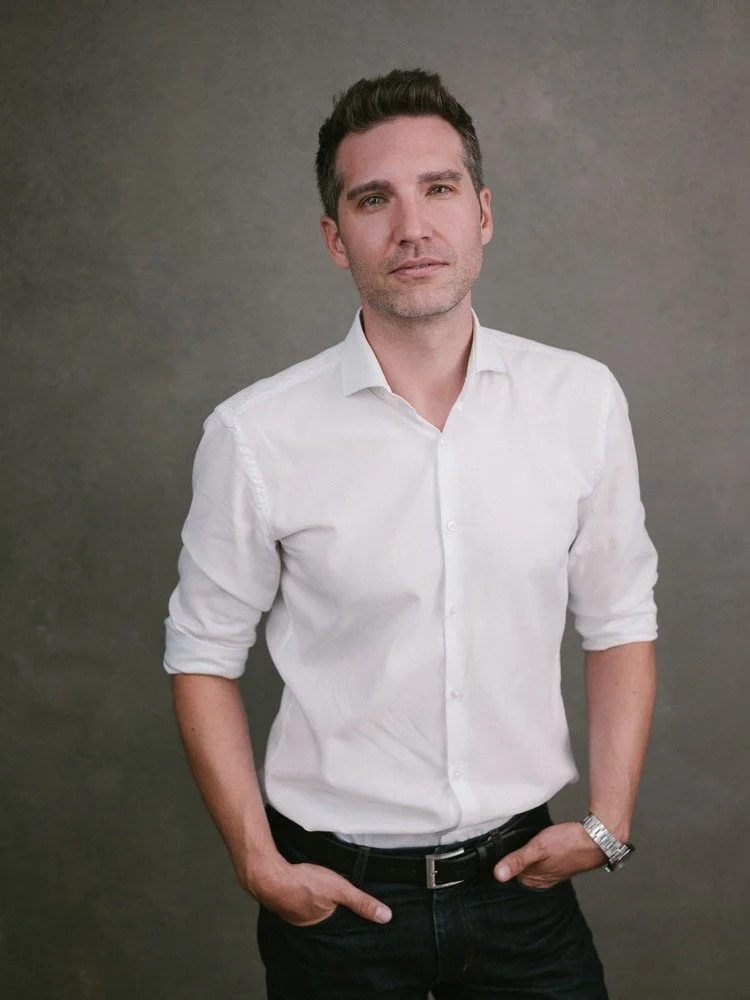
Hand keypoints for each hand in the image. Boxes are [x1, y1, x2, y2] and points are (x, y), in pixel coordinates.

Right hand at [242, 854, 391, 926]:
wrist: (269, 876)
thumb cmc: (303, 883)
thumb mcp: (340, 889)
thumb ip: (362, 902)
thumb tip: (385, 916)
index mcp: (322, 925)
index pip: (341, 925)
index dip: (347, 917)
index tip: (353, 911)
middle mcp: (307, 925)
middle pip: (325, 917)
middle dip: (331, 910)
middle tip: (334, 898)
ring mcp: (293, 914)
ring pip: (311, 908)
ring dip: (315, 901)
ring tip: (320, 893)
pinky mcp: (284, 901)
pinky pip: (297, 901)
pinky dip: (302, 895)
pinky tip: (304, 887)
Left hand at [493, 822, 606, 889]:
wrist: (596, 840)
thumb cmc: (569, 843)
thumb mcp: (538, 848)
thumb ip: (518, 860)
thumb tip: (498, 875)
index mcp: (534, 880)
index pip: (509, 872)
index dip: (505, 858)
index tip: (504, 847)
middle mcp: (542, 880)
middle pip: (519, 867)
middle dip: (516, 855)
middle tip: (519, 840)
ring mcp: (551, 872)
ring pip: (531, 863)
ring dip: (529, 852)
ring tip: (531, 840)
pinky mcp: (559, 864)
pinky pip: (542, 860)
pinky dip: (539, 852)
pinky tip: (543, 843)